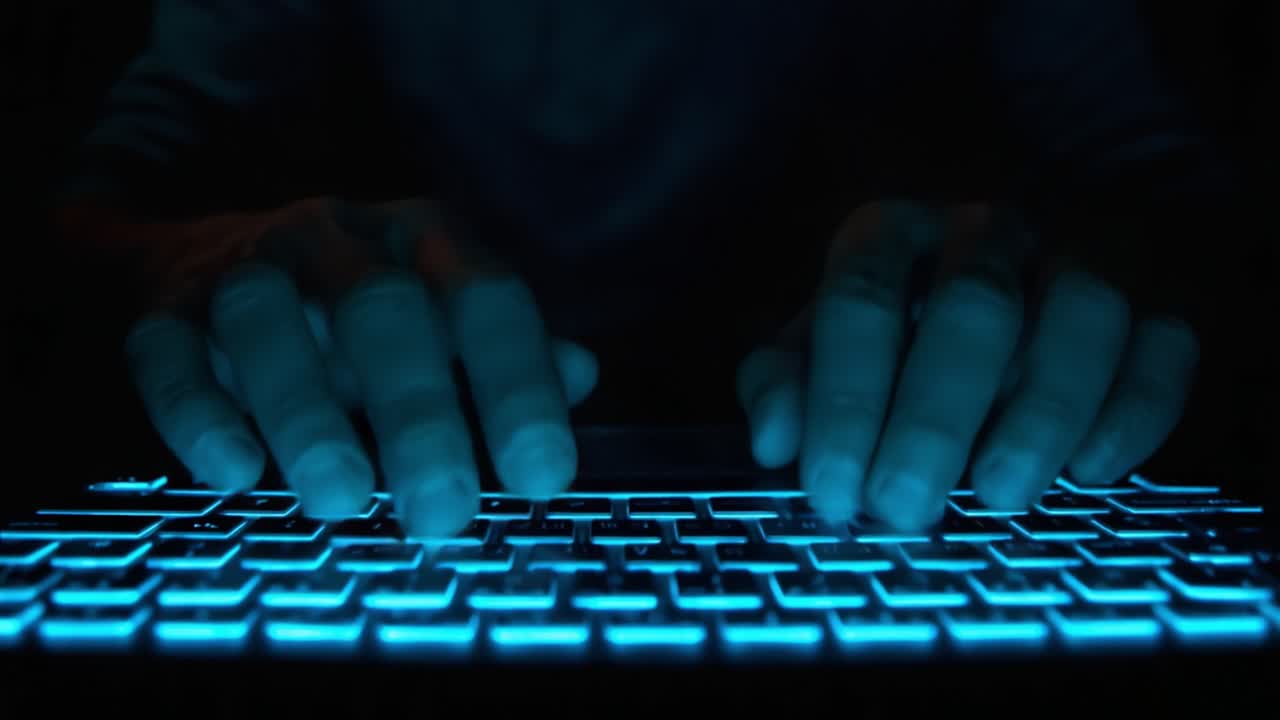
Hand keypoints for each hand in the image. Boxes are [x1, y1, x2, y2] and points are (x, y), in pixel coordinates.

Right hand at [122, 198, 597, 535]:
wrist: (212, 256)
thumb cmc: (361, 312)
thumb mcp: (444, 319)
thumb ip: (512, 352)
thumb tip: (581, 373)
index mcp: (425, 240)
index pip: (487, 299)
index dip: (518, 388)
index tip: (544, 480)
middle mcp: (339, 238)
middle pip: (383, 308)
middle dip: (418, 414)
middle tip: (443, 515)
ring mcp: (247, 265)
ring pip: (266, 318)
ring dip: (305, 412)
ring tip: (340, 500)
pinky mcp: (165, 307)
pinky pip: (168, 351)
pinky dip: (199, 413)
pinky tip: (237, 475)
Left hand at [737, 199, 1199, 528]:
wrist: (1014, 262)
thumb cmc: (893, 328)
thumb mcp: (824, 345)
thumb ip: (788, 382)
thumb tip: (774, 443)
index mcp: (891, 233)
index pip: (860, 299)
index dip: (843, 400)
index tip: (832, 491)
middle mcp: (985, 233)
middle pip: (973, 309)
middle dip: (934, 419)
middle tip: (904, 509)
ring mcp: (1078, 254)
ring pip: (1083, 314)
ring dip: (1041, 412)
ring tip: (1000, 495)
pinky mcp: (1157, 298)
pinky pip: (1163, 345)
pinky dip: (1134, 411)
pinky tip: (1090, 471)